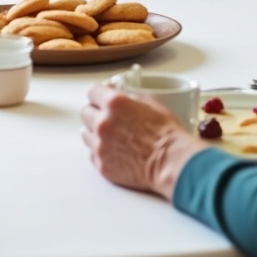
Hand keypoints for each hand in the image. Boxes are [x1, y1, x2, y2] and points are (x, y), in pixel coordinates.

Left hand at [80, 83, 204, 200]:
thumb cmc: (167, 134)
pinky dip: (101, 152)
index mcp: (114, 103)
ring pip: (86, 134)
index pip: (93, 92)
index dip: (99, 94)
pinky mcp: (102, 164)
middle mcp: (103, 123)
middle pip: (86, 112)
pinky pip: (93, 154)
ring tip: (111, 136)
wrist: (171, 162)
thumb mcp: (152, 104)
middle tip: (107, 117)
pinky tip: (114, 151)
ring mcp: (100, 145)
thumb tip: (124, 96)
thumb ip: (131, 98)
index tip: (101, 97)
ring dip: (95, 133)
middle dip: (95, 113)